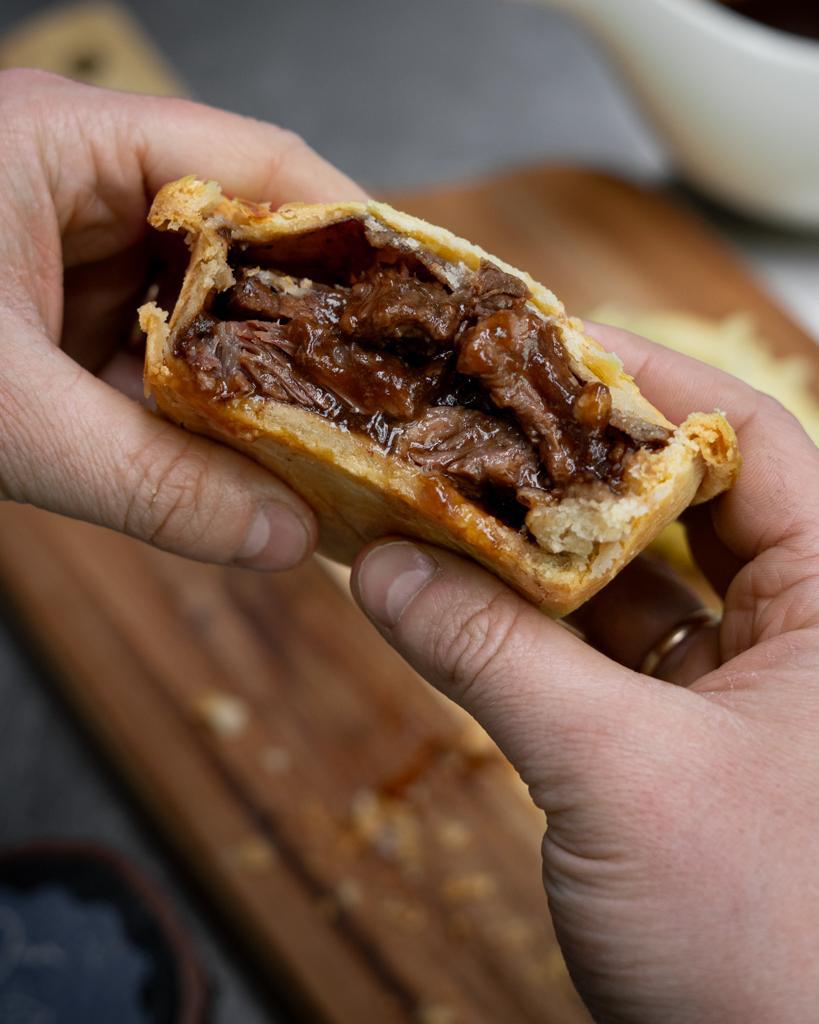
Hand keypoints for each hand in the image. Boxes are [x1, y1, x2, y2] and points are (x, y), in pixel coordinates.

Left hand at [0, 69, 364, 565]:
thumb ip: (149, 481)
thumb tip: (286, 540)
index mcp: (75, 145)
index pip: (262, 164)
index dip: (355, 237)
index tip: (422, 314)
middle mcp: (83, 182)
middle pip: (242, 242)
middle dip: (312, 330)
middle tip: (387, 402)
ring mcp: (65, 246)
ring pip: (199, 309)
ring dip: (252, 382)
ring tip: (329, 444)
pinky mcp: (45, 306)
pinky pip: (148, 350)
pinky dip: (190, 407)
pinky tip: (235, 459)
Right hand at [352, 326, 818, 1023]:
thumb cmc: (764, 945)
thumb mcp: (618, 775)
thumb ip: (495, 657)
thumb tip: (386, 569)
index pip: (745, 444)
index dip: (644, 385)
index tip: (542, 349)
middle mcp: (799, 632)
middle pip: (677, 503)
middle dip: (569, 467)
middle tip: (473, 420)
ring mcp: (739, 688)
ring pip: (630, 582)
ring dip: (536, 552)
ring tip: (444, 501)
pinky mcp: (684, 741)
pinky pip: (603, 654)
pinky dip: (532, 628)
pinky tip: (457, 599)